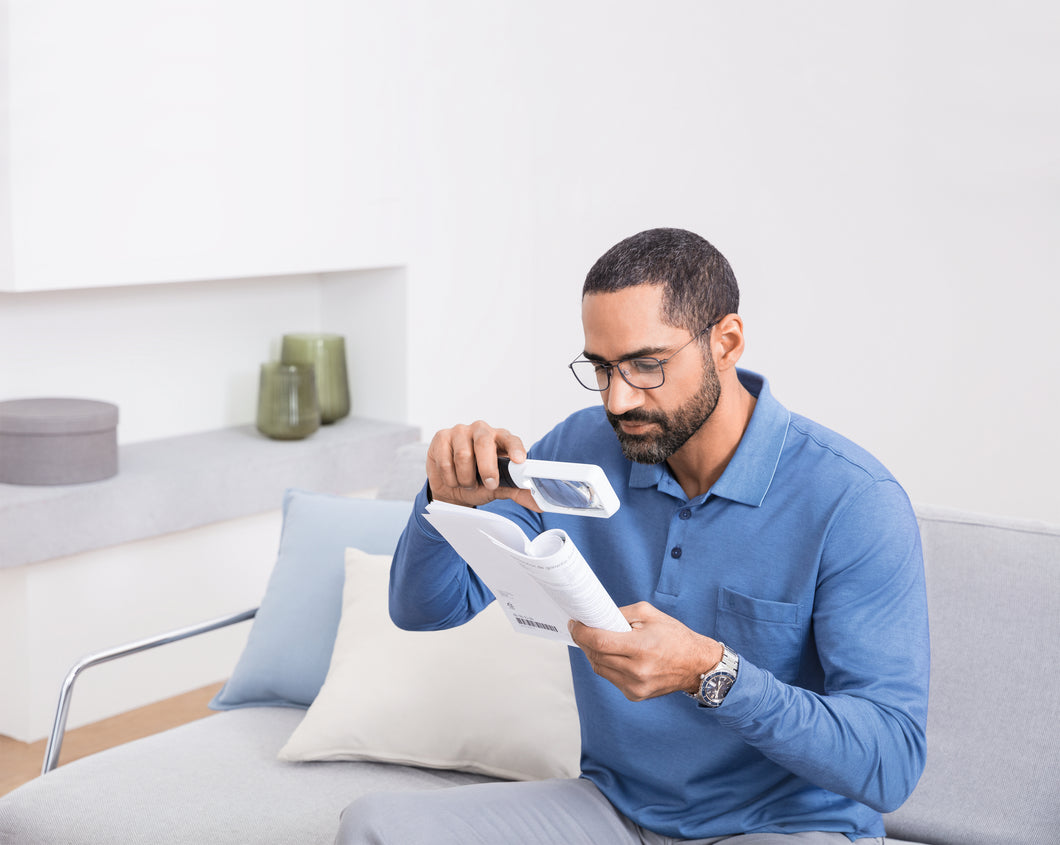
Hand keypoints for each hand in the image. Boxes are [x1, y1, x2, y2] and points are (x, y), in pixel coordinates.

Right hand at [426, 421, 538, 510]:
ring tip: (467, 482)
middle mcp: (481, 430)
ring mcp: (460, 431)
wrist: (453, 488)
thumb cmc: (479, 482)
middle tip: (489, 484)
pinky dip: (450, 477)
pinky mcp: (441, 437)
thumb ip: (518, 491)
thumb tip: (539, 503)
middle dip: (487, 468)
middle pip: (484, 443)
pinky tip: (453, 478)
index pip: (510, 439)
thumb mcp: (500, 487)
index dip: (515, 448)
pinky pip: (445, 460)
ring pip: (463, 455)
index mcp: (500, 438)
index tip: (519, 460)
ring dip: (466, 478)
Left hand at [568, 602, 722, 700]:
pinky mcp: (635, 695)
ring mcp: (635, 686)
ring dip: (593, 653)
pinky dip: (607, 665)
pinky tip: (613, 655)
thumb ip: (620, 614)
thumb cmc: (675, 636)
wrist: (696, 665)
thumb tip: (596, 617)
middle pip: (595, 655)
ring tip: (597, 640)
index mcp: (641, 648)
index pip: (599, 642)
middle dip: (584, 640)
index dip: (581, 632)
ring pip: (599, 668)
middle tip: (582, 628)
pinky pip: (610, 678)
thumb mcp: (649, 614)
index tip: (574, 624)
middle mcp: (637, 671)